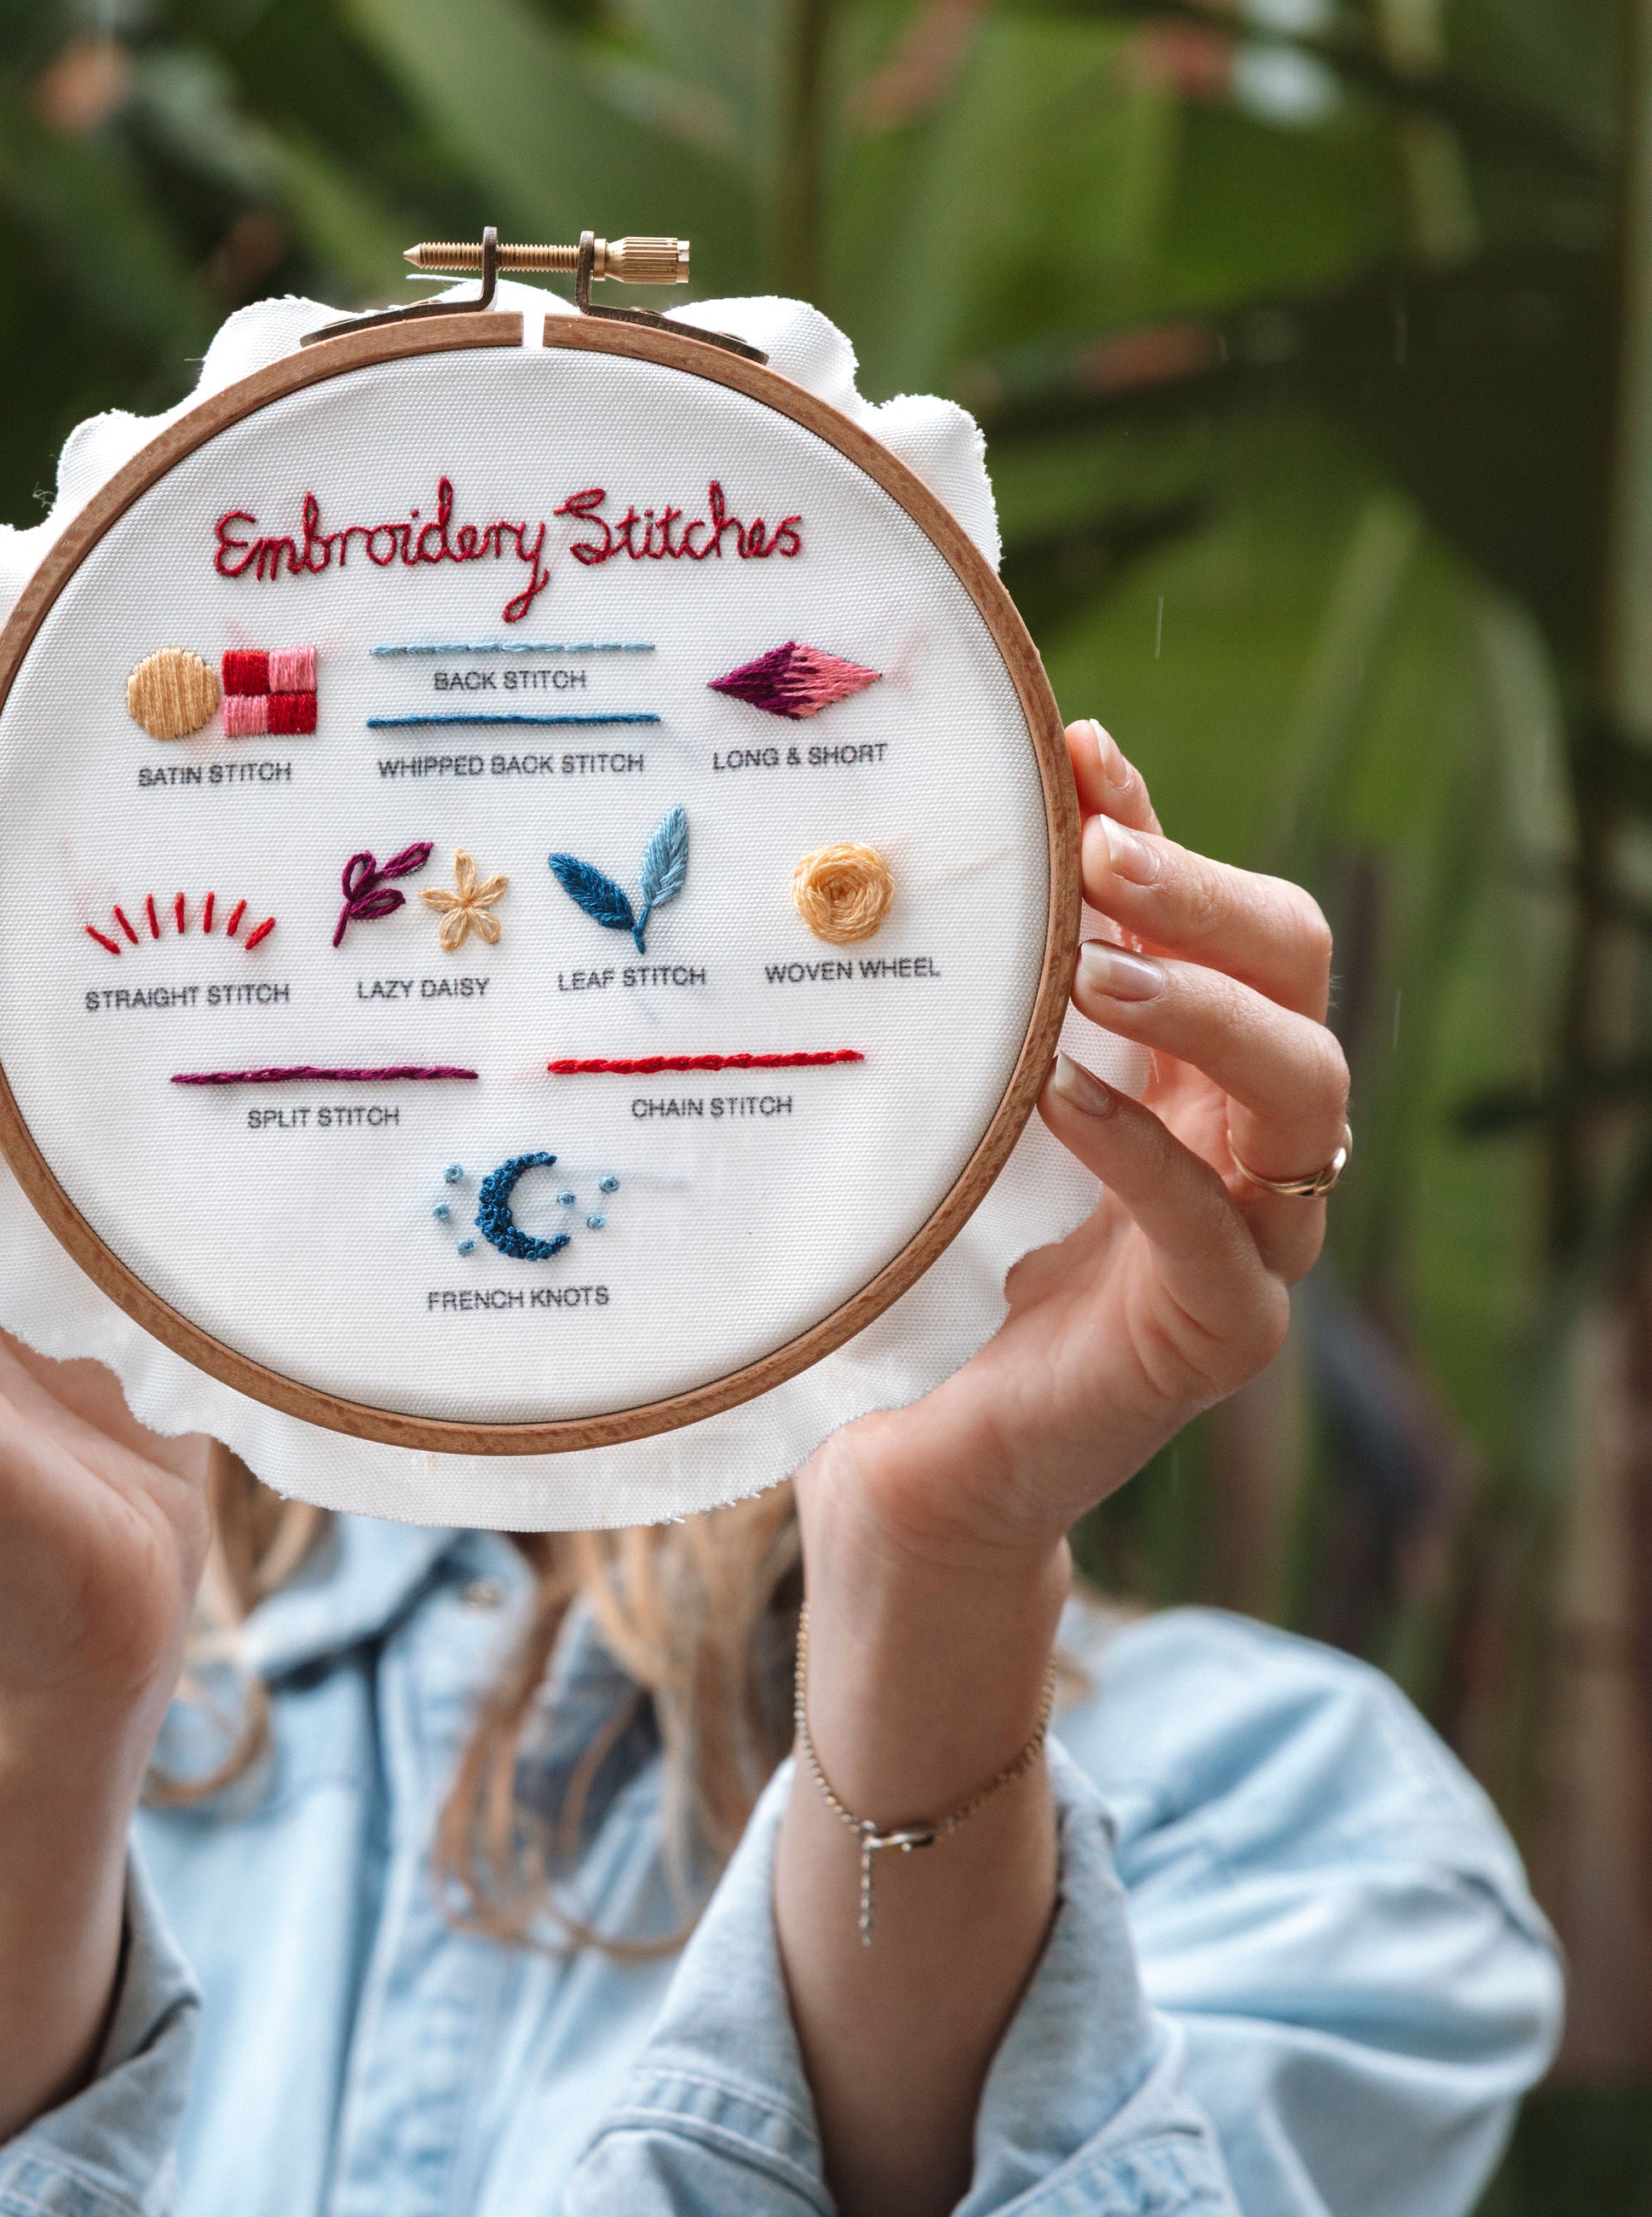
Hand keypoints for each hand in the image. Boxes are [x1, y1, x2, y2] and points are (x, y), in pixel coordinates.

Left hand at [804, 716, 1344, 1580]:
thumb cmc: (936, 1273)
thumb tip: (971, 842)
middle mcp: (1252, 1144)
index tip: (1077, 760)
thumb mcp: (968, 1105)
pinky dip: (1142, 1151)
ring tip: (1093, 974)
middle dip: (1205, 901)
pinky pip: (1216, 1228)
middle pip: (1299, 977)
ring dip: (1201, 1012)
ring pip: (1304, 1089)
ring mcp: (1257, 1243)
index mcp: (1201, 1074)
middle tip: (1099, 862)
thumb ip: (1000, 996)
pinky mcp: (1220, 1334)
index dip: (1167, 837)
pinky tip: (1060, 1097)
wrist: (912, 1456)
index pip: (1234, 922)